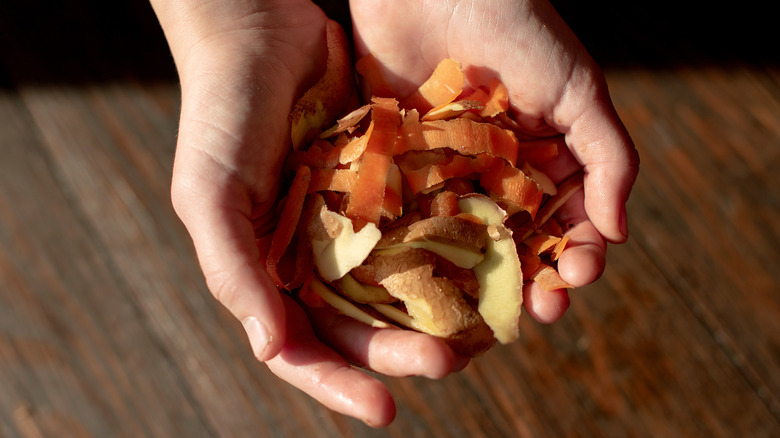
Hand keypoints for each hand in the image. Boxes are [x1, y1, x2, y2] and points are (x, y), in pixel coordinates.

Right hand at [150, 0, 463, 426]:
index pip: (303, 347)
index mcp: (268, 272)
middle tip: (450, 359)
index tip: (386, 409)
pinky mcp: (387, 184)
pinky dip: (450, 246)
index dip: (339, 383)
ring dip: (437, 307)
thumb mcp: (210, 194)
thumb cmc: (221, 114)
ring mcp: (354, 222)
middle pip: (363, 323)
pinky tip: (486, 260)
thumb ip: (235, 270)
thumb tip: (270, 349)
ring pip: (401, 282)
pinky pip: (423, 223)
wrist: (259, 30)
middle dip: (403, 348)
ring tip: (481, 326)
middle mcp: (314, 256)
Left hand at [350, 0, 639, 322]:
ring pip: (467, 239)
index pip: (570, 220)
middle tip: (537, 311)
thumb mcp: (578, 89)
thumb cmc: (517, 27)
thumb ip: (608, 157)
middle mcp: (499, 172)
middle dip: (533, 280)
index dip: (579, 254)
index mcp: (547, 157)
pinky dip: (420, 246)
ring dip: (480, 277)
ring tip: (485, 308)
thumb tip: (618, 232)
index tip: (578, 278)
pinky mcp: (403, 164)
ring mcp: (450, 171)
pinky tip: (427, 275)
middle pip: (519, 241)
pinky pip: (413, 213)